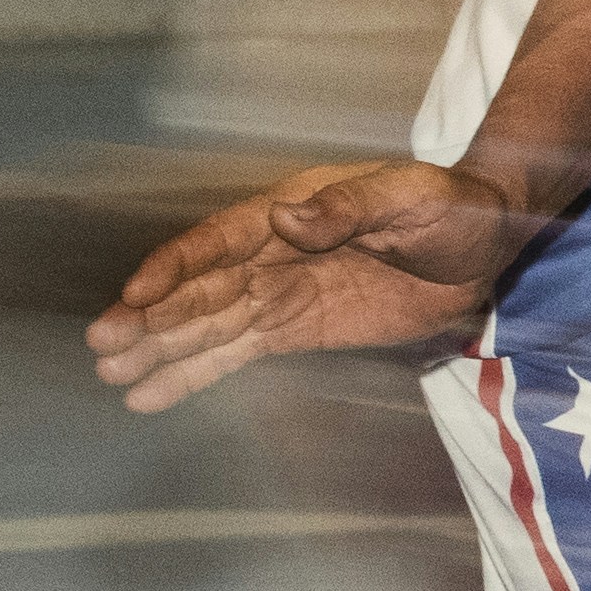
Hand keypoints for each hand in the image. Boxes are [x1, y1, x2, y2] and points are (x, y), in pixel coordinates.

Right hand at [87, 160, 530, 412]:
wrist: (487, 245)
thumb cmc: (452, 207)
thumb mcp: (411, 197)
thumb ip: (350, 207)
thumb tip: (285, 216)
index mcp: (290, 212)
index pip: (219, 242)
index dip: (176, 267)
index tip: (135, 294)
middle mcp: (271, 252)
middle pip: (200, 288)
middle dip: (151, 317)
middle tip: (102, 346)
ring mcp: (280, 293)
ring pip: (208, 325)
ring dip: (160, 349)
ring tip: (111, 375)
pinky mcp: (295, 329)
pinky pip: (236, 351)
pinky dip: (194, 371)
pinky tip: (151, 393)